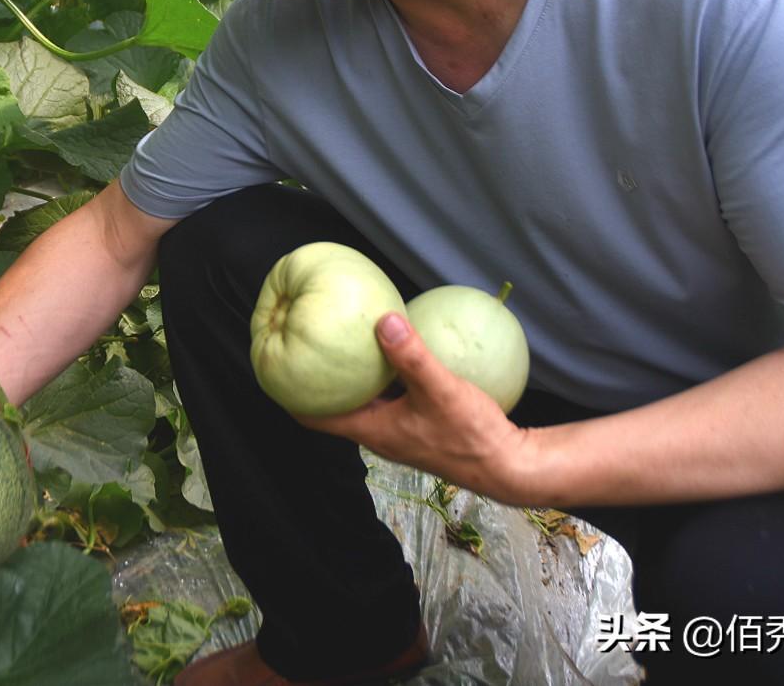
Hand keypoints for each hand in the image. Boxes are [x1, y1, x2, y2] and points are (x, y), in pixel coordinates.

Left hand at [296, 312, 536, 504]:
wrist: (509, 466)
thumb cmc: (471, 435)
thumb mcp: (440, 390)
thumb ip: (412, 356)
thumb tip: (383, 319)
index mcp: (372, 429)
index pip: (314, 417)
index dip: (290, 395)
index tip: (274, 365)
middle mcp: (379, 433)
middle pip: (336, 404)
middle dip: (319, 378)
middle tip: (307, 342)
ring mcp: (400, 431)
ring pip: (364, 400)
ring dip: (352, 376)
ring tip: (344, 340)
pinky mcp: (421, 425)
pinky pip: (391, 396)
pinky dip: (384, 376)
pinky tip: (396, 348)